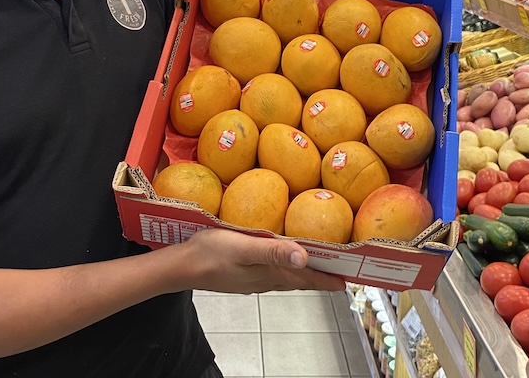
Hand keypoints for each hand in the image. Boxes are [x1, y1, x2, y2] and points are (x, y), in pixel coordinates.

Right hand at [179, 228, 345, 293]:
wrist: (181, 266)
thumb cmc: (211, 253)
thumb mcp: (244, 247)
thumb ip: (273, 250)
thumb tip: (305, 256)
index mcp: (269, 273)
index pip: (306, 278)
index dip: (327, 279)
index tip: (347, 281)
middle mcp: (265, 279)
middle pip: (299, 280)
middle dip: (319, 277)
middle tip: (338, 274)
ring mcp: (253, 279)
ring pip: (286, 278)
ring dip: (303, 274)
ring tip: (316, 267)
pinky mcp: (242, 274)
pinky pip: (271, 273)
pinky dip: (284, 268)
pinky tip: (281, 260)